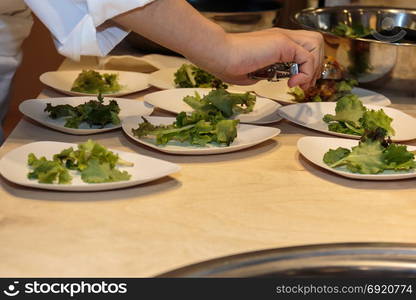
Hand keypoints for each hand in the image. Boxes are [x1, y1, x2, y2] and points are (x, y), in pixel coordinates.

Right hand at [191, 28, 322, 89]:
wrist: (220, 56)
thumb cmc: (227, 64)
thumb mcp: (252, 73)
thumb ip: (265, 74)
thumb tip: (271, 79)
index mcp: (275, 43)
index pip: (305, 47)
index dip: (308, 66)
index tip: (300, 83)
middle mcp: (282, 37)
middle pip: (316, 43)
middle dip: (316, 66)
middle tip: (304, 85)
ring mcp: (284, 38)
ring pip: (316, 45)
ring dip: (313, 67)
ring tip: (300, 83)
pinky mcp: (283, 43)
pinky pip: (308, 57)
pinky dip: (306, 73)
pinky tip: (292, 83)